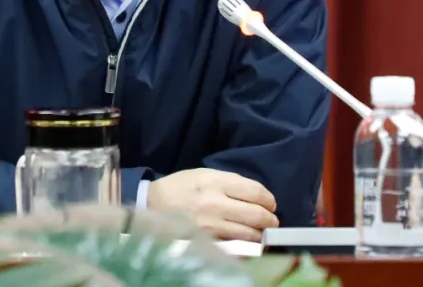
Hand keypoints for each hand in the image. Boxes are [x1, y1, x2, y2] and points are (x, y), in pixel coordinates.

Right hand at [146, 168, 278, 241]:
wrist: (151, 205)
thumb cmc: (180, 187)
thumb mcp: (204, 174)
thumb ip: (230, 182)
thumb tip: (256, 196)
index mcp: (216, 182)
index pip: (256, 192)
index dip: (269, 199)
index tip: (270, 204)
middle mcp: (216, 204)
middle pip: (257, 215)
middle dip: (270, 220)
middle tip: (270, 221)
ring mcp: (211, 226)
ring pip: (249, 234)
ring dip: (260, 235)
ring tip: (260, 233)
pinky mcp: (205, 242)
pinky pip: (235, 247)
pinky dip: (245, 247)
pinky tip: (245, 243)